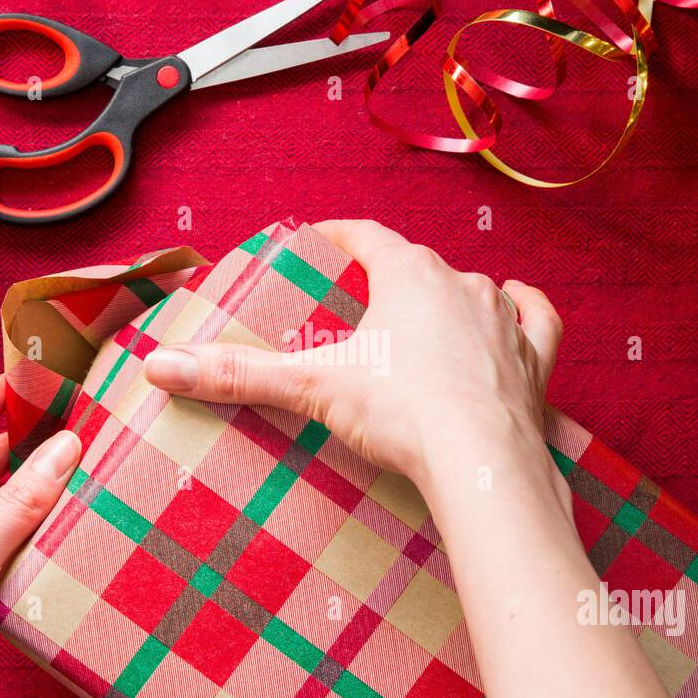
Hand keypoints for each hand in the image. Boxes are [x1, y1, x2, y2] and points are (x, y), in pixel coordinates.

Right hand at [142, 219, 562, 488]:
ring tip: (426, 320)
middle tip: (362, 303)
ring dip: (450, 299)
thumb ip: (238, 375)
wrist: (481, 461)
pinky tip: (516, 309)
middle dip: (390, 278)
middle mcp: (463, 283)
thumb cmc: (403, 412)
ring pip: (476, 291)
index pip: (367, 237)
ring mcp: (505, 320)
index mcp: (409, 274)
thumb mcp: (311, 387)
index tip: (321, 240)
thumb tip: (160, 367)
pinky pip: (536, 321)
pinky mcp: (535, 360)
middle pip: (418, 266)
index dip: (340, 236)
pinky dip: (524, 314)